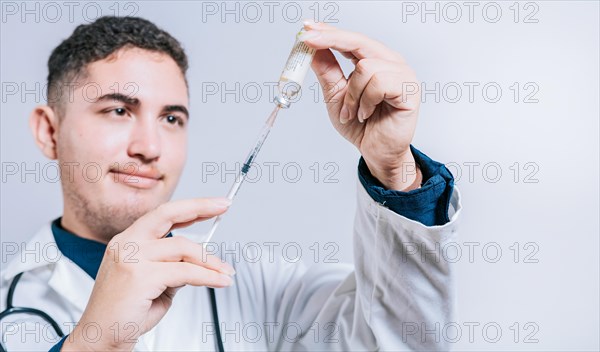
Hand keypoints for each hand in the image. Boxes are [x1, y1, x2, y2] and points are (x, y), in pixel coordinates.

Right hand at [62, 198, 235, 351]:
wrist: (101, 338)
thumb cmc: (125, 313)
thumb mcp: (154, 281)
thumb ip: (172, 266)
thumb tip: (197, 261)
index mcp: (127, 241)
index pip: (162, 214)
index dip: (190, 207)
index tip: (213, 204)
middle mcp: (126, 244)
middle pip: (168, 214)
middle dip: (200, 207)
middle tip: (223, 206)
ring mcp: (131, 258)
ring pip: (183, 248)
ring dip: (210, 261)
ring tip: (225, 272)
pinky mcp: (140, 276)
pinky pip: (185, 272)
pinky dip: (208, 276)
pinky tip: (219, 280)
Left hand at [302, 21, 421, 190]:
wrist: (376, 152)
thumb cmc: (361, 126)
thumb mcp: (336, 95)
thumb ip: (327, 71)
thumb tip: (312, 49)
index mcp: (375, 60)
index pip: (351, 40)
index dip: (329, 32)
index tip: (307, 28)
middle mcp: (391, 62)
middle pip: (359, 41)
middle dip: (331, 40)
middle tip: (309, 41)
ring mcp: (403, 74)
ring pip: (366, 67)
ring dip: (352, 94)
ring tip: (354, 112)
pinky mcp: (409, 90)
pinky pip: (379, 84)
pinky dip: (365, 102)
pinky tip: (367, 114)